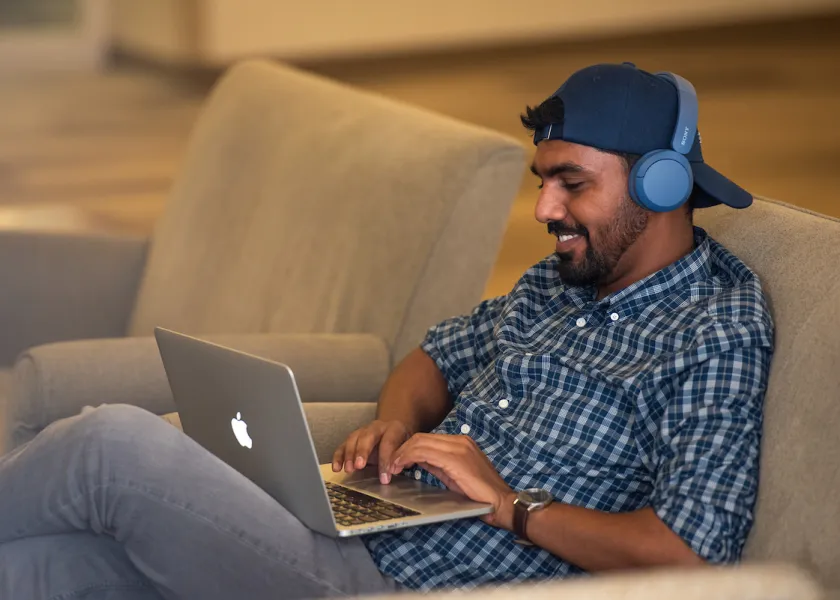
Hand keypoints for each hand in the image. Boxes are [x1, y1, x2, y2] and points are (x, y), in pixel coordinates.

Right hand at [332, 420, 411, 483]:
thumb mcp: (408, 447)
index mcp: (394, 428)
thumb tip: (397, 468)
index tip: (385, 478)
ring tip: (349, 469)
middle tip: (359, 466)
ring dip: (349, 455)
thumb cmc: (402, 443)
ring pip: (353, 439)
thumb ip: (404, 457)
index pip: (388, 442)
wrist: (396, 431)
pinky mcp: (353, 439)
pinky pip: (343, 446)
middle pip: (367, 436)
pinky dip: (338, 457)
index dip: (385, 460)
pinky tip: (337, 468)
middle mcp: (377, 427)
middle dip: (362, 451)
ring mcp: (363, 431)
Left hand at [390, 433, 516, 529]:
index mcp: (460, 443)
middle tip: (390, 465)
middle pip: (421, 437)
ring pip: (420, 441)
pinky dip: (408, 457)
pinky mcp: (455, 458)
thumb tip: (416, 460)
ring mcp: (458, 447)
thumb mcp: (453, 475)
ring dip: (401, 453)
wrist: (501, 503)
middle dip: (401, 449)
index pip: (426, 438)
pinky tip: (401, 467)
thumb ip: (437, 464)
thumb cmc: (480, 495)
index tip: (397, 462)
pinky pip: (424, 451)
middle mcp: (459, 441)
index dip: (408, 448)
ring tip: (392, 468)